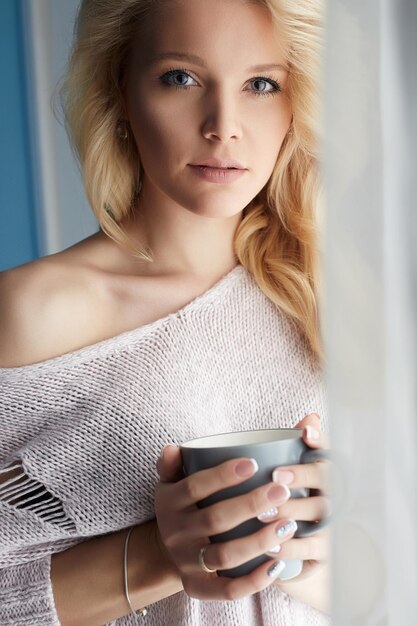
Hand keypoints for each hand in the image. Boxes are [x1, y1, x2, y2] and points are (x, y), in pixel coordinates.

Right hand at [154, 446, 298, 600]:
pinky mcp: (198, 587)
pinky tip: (279, 564)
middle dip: (250, 505)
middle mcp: (176, 533)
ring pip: (224, 556)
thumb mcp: (170, 482)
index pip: (195, 487)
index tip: (253, 463)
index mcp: (170, 502)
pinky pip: (227, 590)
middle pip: (215, 520)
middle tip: (281, 491)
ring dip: (258, 542)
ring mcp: (186, 563)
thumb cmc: (181, 504)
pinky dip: (254, 581)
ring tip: (288, 525)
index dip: (222, 476)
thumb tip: (173, 448)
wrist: (165, 549)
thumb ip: (172, 463)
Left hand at [259, 413, 330, 591]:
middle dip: (303, 476)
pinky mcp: (326, 551)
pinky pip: (312, 548)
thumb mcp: (288, 477)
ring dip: (292, 510)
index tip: (306, 432)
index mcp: (325, 472)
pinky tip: (270, 544)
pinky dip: (291, 546)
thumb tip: (310, 417)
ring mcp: (333, 523)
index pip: (327, 450)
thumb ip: (291, 448)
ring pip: (319, 512)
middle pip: (326, 480)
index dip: (320, 439)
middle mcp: (335, 494)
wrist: (304, 551)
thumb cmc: (293, 505)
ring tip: (263, 511)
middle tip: (276, 476)